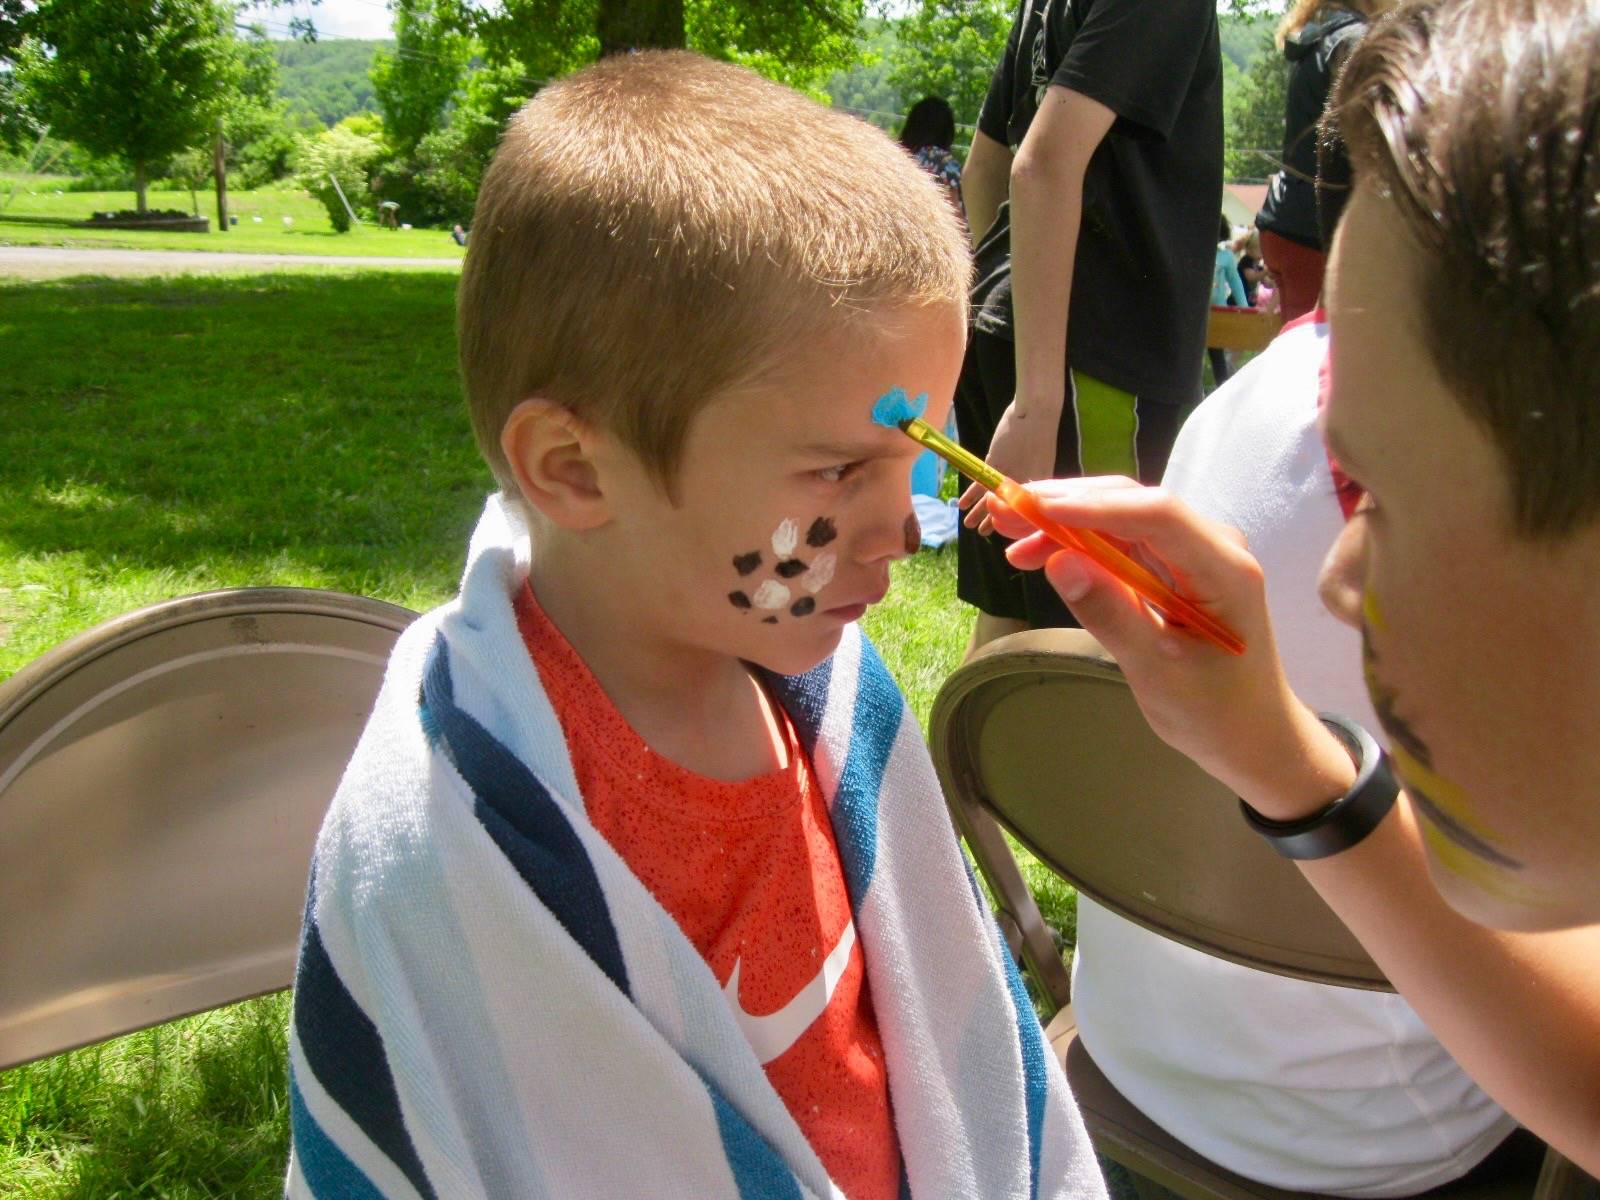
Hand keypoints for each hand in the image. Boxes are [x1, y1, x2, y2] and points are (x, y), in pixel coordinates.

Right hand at [960, 394, 1061, 534]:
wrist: (1036, 411)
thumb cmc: (1040, 428)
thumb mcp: (1041, 456)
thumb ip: (1031, 473)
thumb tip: (1018, 486)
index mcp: (1040, 483)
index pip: (1023, 508)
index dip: (1011, 520)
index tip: (1003, 528)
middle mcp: (1025, 483)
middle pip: (1007, 509)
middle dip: (994, 522)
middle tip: (984, 534)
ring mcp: (1011, 474)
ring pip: (992, 499)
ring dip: (978, 513)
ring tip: (969, 526)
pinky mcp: (997, 464)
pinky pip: (981, 484)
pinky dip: (971, 494)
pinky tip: (962, 505)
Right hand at [987, 478, 1354, 816]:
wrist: (1252, 735)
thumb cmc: (1214, 712)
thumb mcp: (1156, 671)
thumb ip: (1110, 613)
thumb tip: (1058, 562)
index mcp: (1223, 569)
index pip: (1155, 515)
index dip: (1091, 506)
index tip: (1032, 509)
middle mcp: (1212, 546)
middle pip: (1133, 504)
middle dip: (1065, 504)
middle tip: (1002, 511)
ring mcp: (1192, 554)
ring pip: (1120, 516)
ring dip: (1064, 520)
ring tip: (1007, 533)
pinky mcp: (1174, 567)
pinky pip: (1122, 541)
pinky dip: (1079, 543)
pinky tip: (1039, 553)